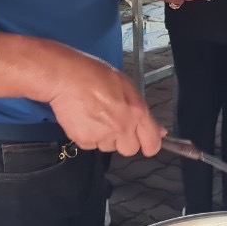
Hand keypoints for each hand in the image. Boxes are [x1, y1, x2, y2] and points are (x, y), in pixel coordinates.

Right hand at [42, 49, 166, 156]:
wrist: (67, 77)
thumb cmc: (96, 76)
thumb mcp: (128, 87)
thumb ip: (144, 112)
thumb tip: (160, 132)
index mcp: (137, 112)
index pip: (152, 144)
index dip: (149, 145)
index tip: (146, 143)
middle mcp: (122, 127)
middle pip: (130, 149)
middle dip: (124, 140)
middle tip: (114, 122)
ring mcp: (103, 135)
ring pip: (109, 147)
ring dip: (105, 137)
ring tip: (96, 116)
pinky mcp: (84, 140)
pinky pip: (91, 146)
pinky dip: (88, 136)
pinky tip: (84, 119)